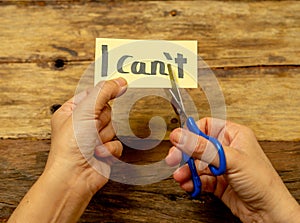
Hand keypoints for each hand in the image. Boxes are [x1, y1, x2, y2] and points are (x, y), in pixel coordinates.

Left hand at [9, 78, 127, 222]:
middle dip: (102, 121)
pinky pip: (117, 142)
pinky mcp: (104, 150)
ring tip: (93, 143)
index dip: (104, 92)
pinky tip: (98, 153)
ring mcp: (93, 138)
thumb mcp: (85, 111)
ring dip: (105, 136)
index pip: (93, 94)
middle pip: (107, 111)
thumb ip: (104, 93)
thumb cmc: (69, 147)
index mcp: (71, 112)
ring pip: (114, 127)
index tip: (120, 85)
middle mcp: (82, 124)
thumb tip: (120, 82)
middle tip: (93, 127)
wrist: (74, 177)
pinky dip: (110, 149)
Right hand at [166, 117, 299, 222]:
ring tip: (180, 177)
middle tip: (174, 160)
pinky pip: (200, 178)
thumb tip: (181, 136)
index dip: (191, 132)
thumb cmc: (262, 182)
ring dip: (187, 171)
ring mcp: (221, 166)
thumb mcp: (230, 159)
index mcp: (233, 135)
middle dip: (185, 154)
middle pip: (198, 146)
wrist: (268, 213)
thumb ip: (203, 148)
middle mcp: (226, 149)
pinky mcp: (218, 182)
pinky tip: (189, 185)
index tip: (178, 140)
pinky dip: (193, 182)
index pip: (206, 126)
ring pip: (197, 164)